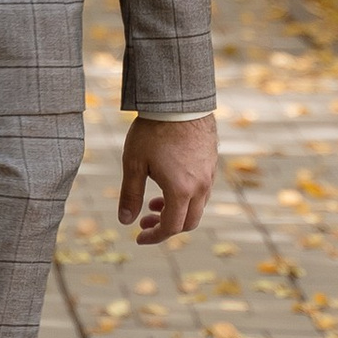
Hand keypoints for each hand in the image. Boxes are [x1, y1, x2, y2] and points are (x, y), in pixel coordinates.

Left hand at [118, 114, 216, 242]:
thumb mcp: (134, 163)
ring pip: (197, 207)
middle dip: (166, 227)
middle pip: (189, 222)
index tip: (138, 237)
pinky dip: (186, 197)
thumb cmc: (153, 131)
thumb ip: (130, 195)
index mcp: (181, 191)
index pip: (171, 227)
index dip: (154, 237)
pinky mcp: (211, 163)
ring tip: (154, 201)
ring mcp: (209, 175)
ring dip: (177, 211)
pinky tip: (169, 184)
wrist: (179, 101)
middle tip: (145, 221)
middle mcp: (201, 187)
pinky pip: (202, 191)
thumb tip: (125, 221)